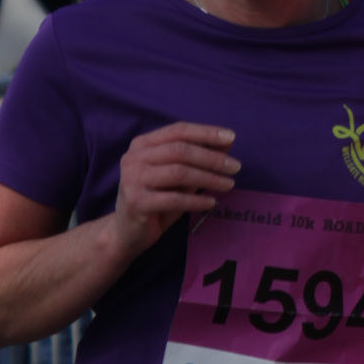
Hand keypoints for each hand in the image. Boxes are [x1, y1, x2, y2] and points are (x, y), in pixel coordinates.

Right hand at [112, 123, 240, 258]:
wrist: (127, 233)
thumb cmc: (156, 200)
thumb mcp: (177, 177)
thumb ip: (197, 159)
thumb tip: (227, 144)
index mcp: (142, 144)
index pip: (178, 130)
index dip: (206, 132)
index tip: (231, 137)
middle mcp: (134, 157)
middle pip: (180, 150)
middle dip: (211, 157)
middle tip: (236, 167)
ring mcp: (133, 179)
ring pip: (179, 172)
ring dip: (208, 178)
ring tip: (229, 184)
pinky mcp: (136, 202)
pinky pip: (174, 199)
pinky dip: (196, 200)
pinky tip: (211, 202)